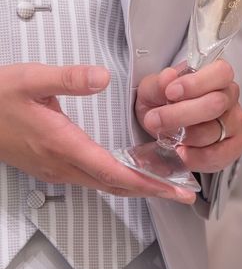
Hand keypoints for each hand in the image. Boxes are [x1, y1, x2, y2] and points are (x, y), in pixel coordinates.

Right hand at [0, 63, 194, 203]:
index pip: (113, 171)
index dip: (146, 181)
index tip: (173, 187)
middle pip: (115, 183)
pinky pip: (92, 177)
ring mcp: (55, 168)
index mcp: (62, 145)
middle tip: (183, 190)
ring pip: (104, 183)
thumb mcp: (32, 79)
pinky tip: (130, 169)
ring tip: (166, 181)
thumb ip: (69, 78)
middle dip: (151, 189)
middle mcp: (61, 163)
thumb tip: (102, 77)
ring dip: (137, 185)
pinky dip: (118, 178)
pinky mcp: (51, 164)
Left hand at [136, 60, 241, 172]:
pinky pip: (218, 154)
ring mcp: (234, 122)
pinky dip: (195, 156)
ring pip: (212, 131)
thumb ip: (158, 83)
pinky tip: (182, 151)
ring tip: (167, 135)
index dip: (197, 83)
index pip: (221, 72)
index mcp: (216, 75)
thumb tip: (168, 77)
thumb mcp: (152, 90)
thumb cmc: (165, 103)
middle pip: (216, 103)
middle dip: (181, 114)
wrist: (164, 127)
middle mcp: (229, 97)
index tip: (171, 93)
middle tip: (156, 119)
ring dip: (183, 136)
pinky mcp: (233, 147)